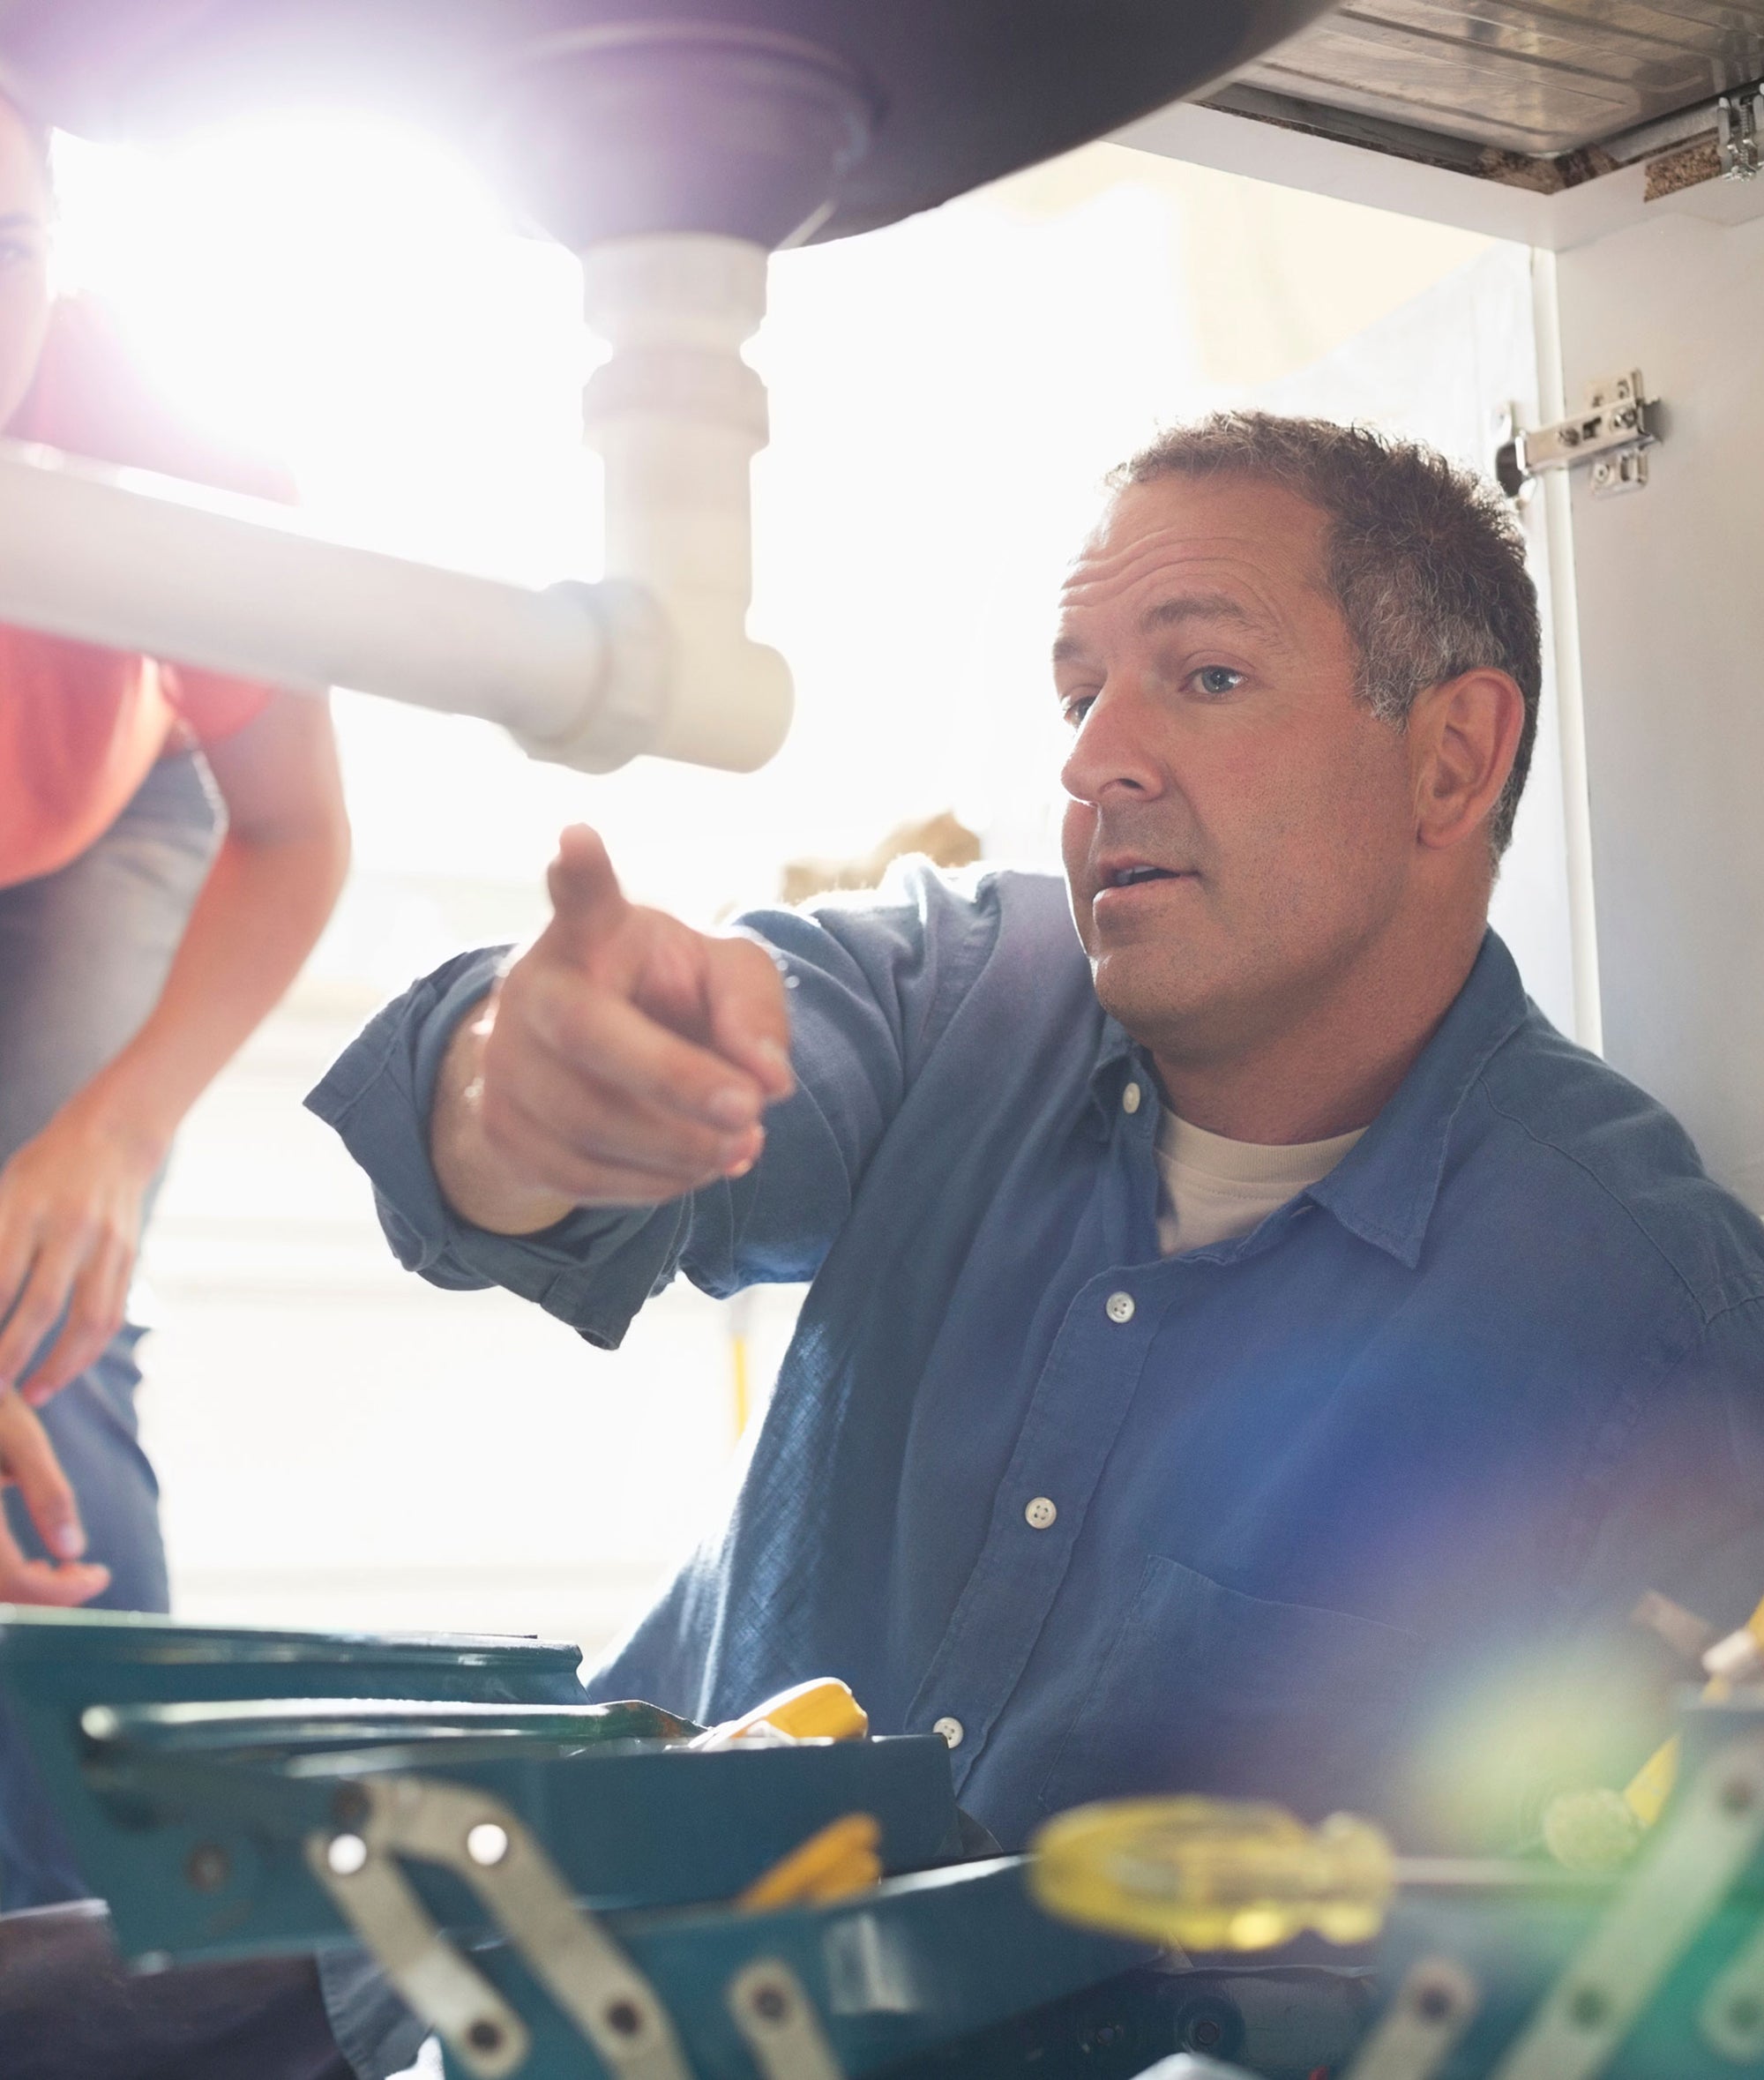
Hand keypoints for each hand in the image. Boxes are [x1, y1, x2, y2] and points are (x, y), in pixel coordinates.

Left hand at [0, 1097, 158, 1406]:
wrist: (114, 1138)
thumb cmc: (43, 1169)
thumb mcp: (5, 1192)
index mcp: (28, 1208)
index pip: (1, 1278)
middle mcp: (71, 1228)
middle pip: (41, 1305)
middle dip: (12, 1353)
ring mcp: (106, 1244)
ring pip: (87, 1320)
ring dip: (60, 1366)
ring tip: (34, 1393)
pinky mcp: (129, 1257)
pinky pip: (111, 1314)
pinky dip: (89, 1349)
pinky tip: (66, 1369)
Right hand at [0, 1390, 109, 1603]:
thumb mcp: (21, 1439)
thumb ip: (47, 1495)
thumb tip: (74, 1552)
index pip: (14, 1582)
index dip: (61, 1591)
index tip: (100, 1576)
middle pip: (0, 1596)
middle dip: (47, 1596)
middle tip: (89, 1576)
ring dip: (27, 1592)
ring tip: (65, 1571)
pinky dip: (9, 1580)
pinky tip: (36, 1563)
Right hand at [432, 826, 794, 1232]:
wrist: (588, 1062)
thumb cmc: (666, 999)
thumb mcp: (725, 979)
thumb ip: (754, 1010)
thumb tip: (768, 1081)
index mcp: (592, 934)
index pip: (583, 898)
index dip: (580, 873)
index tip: (576, 838)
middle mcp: (533, 989)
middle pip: (592, 1036)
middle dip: (677, 1081)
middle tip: (751, 1112)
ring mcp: (505, 1062)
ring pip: (588, 1123)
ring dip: (680, 1147)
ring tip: (741, 1145)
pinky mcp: (501, 1130)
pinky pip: (581, 1177)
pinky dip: (653, 1184)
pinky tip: (696, 1168)